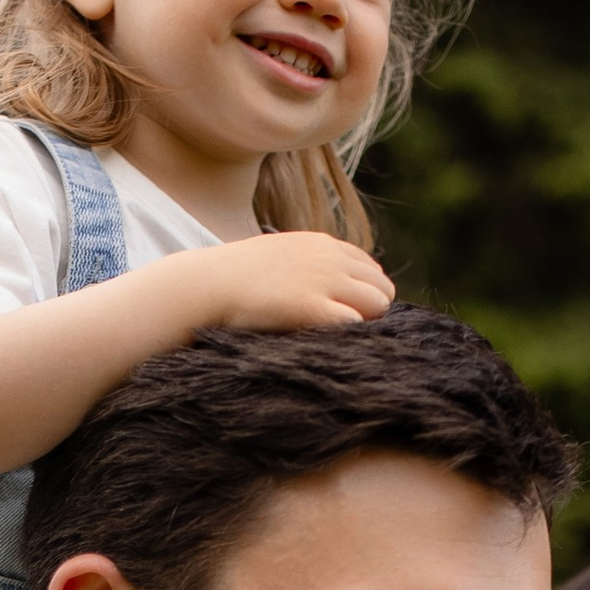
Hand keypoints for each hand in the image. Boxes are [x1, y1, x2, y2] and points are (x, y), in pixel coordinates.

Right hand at [180, 231, 393, 334]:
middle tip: (346, 333)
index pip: (370, 267)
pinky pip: (356, 323)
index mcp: (322, 244)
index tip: (347, 313)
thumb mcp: (279, 256)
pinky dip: (351, 336)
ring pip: (378, 305)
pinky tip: (331, 344)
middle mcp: (329, 257)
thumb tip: (327, 287)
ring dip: (365, 325)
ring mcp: (323, 280)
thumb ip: (307, 265)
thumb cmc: (236, 279)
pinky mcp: (312, 307)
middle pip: (382, 287)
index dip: (364, 293)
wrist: (207, 285)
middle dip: (371, 310)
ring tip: (340, 340)